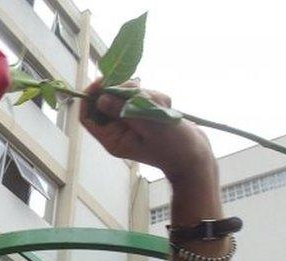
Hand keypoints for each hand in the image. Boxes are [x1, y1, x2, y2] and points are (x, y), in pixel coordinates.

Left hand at [79, 79, 214, 182]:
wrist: (196, 154)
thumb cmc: (174, 146)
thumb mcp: (149, 127)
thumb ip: (125, 111)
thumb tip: (101, 99)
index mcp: (113, 139)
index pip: (88, 117)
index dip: (90, 98)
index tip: (102, 81)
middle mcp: (119, 130)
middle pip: (108, 100)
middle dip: (126, 91)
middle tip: (144, 93)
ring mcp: (132, 121)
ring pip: (128, 95)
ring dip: (147, 94)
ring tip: (163, 105)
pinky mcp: (145, 114)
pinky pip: (144, 96)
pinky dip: (156, 97)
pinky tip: (168, 106)